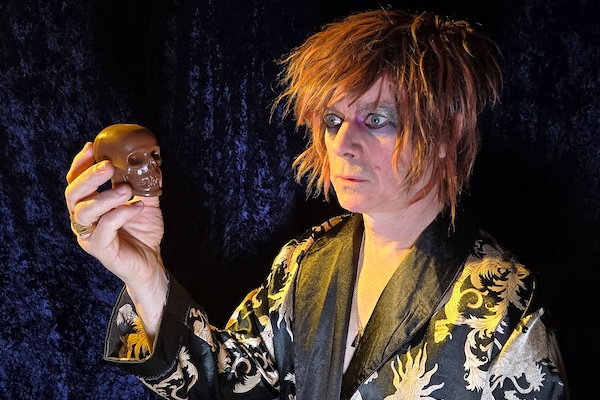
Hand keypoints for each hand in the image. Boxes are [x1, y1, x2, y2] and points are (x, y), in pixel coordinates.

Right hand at [65, 142, 166, 335]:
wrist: (150, 262)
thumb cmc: (142, 232)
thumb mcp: (144, 202)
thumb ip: (144, 184)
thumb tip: (153, 162)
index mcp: (89, 205)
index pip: (76, 181)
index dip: (80, 164)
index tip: (92, 146)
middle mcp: (83, 219)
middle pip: (73, 194)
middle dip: (88, 176)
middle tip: (107, 165)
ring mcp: (89, 235)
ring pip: (83, 211)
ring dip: (104, 197)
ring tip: (126, 189)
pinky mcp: (100, 249)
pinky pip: (105, 228)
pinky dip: (120, 214)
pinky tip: (136, 207)